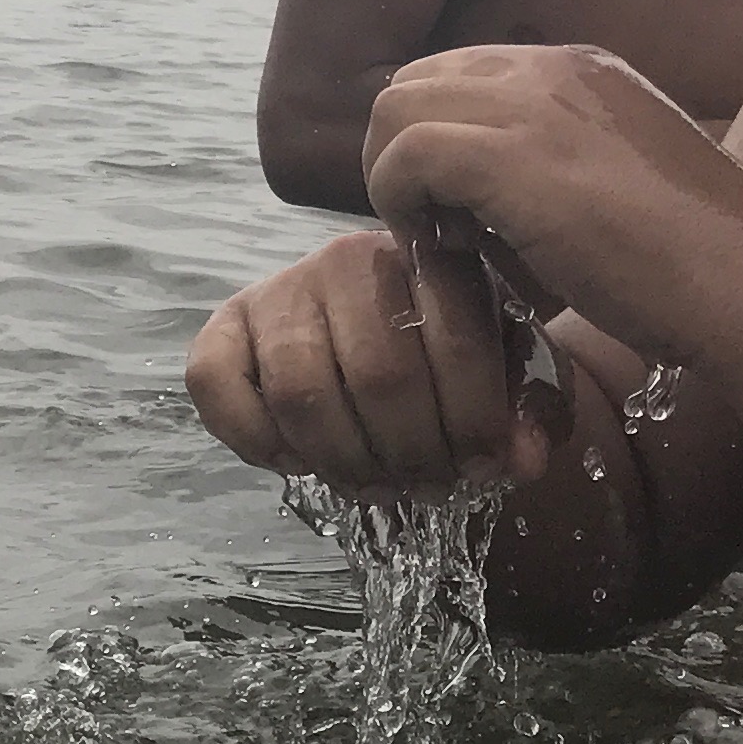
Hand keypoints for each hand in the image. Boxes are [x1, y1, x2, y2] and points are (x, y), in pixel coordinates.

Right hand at [188, 225, 548, 496]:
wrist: (380, 318)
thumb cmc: (450, 351)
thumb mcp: (507, 368)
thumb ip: (527, 412)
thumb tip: (520, 462)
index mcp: (429, 256)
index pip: (455, 340)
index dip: (472, 421)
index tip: (482, 468)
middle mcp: (348, 260)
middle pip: (378, 376)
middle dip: (409, 453)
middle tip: (424, 487)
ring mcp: (280, 288)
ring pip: (299, 391)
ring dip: (342, 460)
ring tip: (372, 485)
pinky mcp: (225, 323)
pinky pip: (214, 383)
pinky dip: (254, 439)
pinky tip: (298, 462)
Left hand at [358, 43, 742, 359]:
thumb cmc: (701, 262)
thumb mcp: (622, 189)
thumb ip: (561, 171)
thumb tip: (488, 204)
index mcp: (581, 71)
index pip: (462, 76)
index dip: (441, 142)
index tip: (459, 214)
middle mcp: (551, 68)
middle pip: (417, 82)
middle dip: (404, 153)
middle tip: (436, 227)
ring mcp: (530, 104)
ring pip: (397, 108)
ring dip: (397, 177)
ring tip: (441, 242)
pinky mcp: (509, 154)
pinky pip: (404, 156)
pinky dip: (400, 202)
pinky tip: (441, 249)